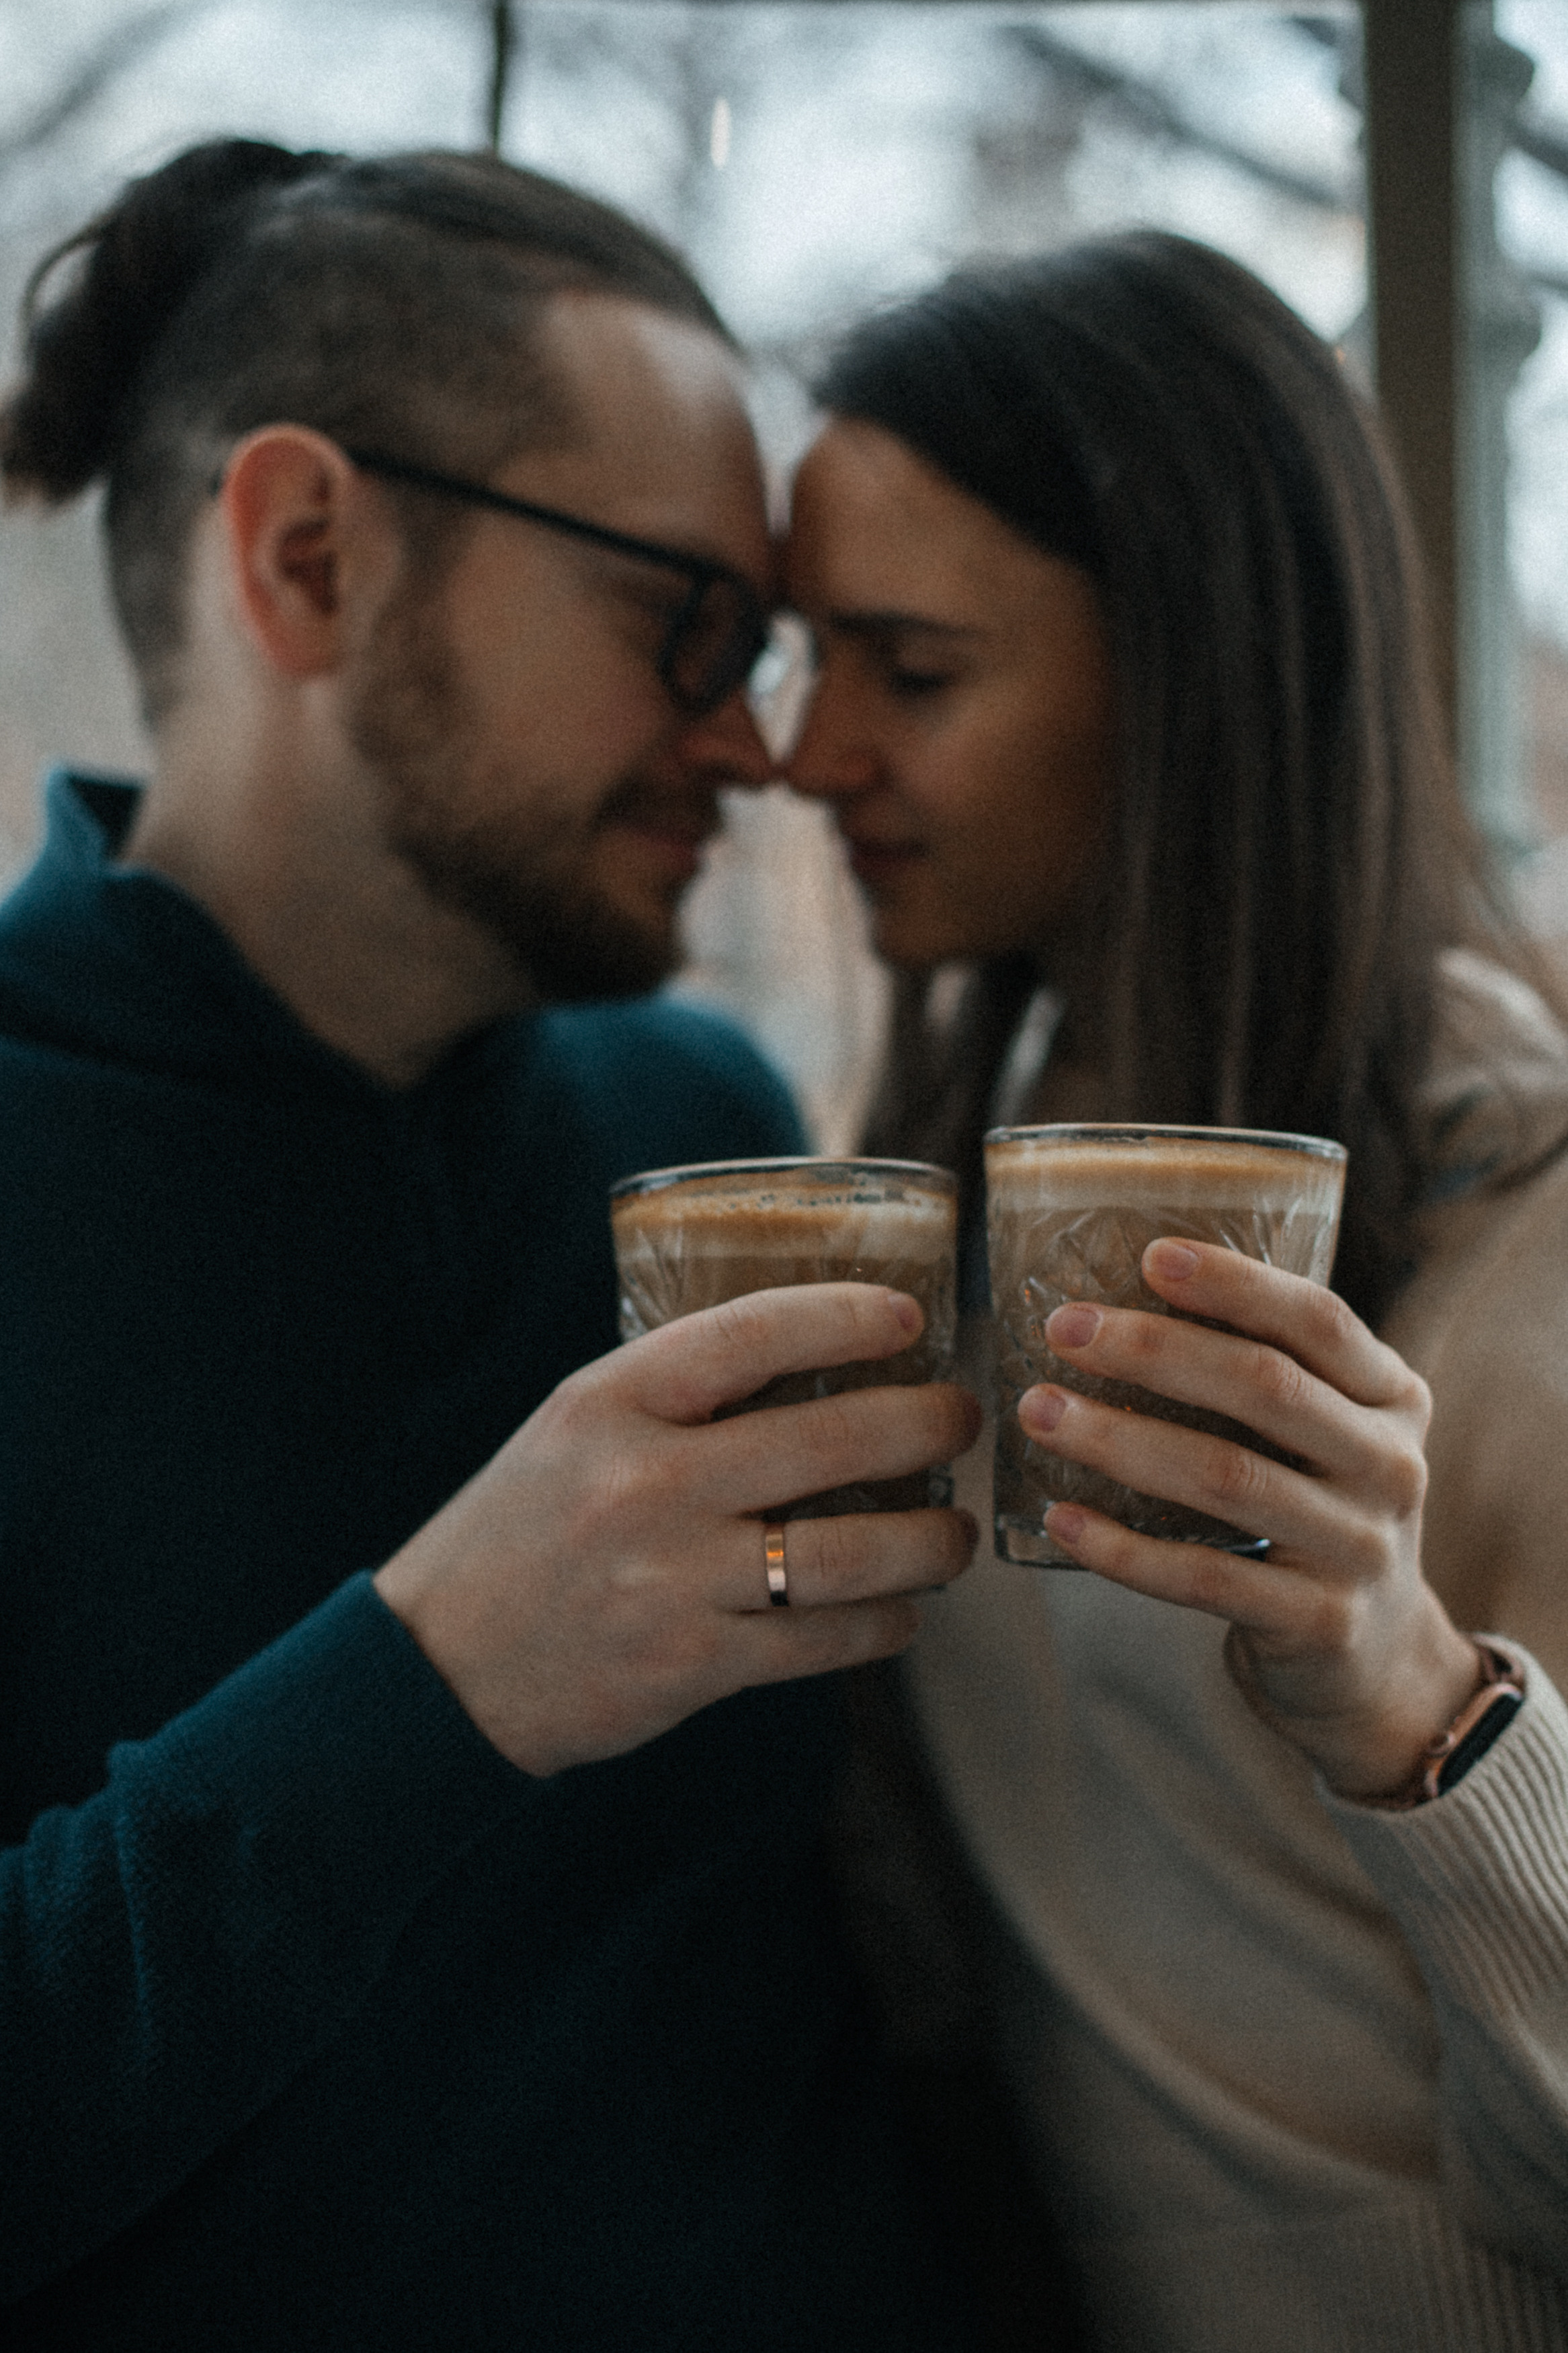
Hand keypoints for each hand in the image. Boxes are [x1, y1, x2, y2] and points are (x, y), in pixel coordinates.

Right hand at [375, 1284, 979, 1776]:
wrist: (440, 1668)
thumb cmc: (524, 1530)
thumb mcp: (575, 1428)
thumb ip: (674, 1393)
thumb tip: (813, 1354)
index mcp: (609, 1402)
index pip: (749, 1333)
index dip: (845, 1315)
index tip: (910, 1315)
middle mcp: (644, 1481)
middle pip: (827, 1439)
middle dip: (923, 1424)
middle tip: (961, 1417)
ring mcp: (670, 1577)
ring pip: (846, 1552)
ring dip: (929, 1540)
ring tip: (957, 1530)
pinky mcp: (691, 1664)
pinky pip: (822, 1641)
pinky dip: (882, 1625)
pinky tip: (904, 1613)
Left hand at [1019, 1239, 1480, 1798]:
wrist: (1377, 1660)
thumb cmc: (1316, 1515)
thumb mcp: (1325, 1436)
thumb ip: (1266, 1377)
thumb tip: (1115, 1302)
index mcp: (1393, 1397)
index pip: (1319, 1321)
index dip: (1236, 1284)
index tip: (1150, 1256)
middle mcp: (1390, 1465)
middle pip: (1265, 1386)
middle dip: (1154, 1350)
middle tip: (1062, 1329)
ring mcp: (1360, 1548)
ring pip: (1225, 1476)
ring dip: (1120, 1439)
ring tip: (1038, 1412)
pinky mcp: (1319, 1622)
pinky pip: (1203, 1577)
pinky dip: (1123, 1549)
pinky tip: (1060, 1518)